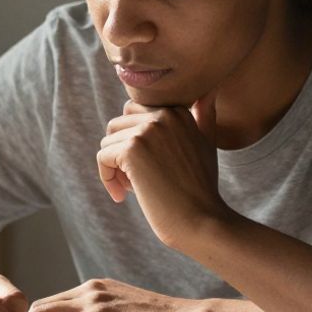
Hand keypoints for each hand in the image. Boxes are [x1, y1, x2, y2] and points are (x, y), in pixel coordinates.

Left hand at [97, 93, 232, 248]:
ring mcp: (147, 130)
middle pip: (117, 125)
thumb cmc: (201, 188)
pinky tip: (122, 196)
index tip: (145, 166)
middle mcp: (164, 114)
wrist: (202, 221)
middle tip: (135, 180)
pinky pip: (103, 158)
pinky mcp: (132, 149)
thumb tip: (209, 90)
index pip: (133, 112)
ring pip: (108, 142)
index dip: (133, 139)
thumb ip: (203, 116)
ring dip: (115, 168)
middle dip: (120, 153)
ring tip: (134, 189)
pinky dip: (107, 178)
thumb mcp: (206, 144)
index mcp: (179, 110)